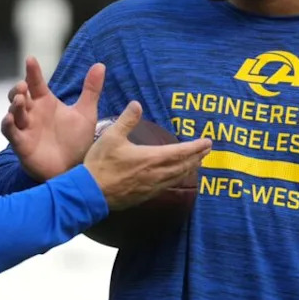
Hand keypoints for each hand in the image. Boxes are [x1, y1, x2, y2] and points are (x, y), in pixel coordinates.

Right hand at [1, 56, 103, 181]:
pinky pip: (10, 132)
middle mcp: (33, 113)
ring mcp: (25, 128)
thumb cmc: (76, 141)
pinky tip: (10, 118)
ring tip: (21, 100)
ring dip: (14, 105)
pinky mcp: (21, 144)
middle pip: (19, 95)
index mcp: (45, 102)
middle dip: (18, 89)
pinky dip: (7, 125)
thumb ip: (91, 90)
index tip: (31, 59)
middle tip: (24, 85)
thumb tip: (100, 65)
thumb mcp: (86, 113)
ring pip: (13, 112)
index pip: (36, 82)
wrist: (74, 169)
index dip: (32, 71)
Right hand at [84, 102, 211, 210]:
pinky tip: (177, 177)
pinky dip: (178, 178)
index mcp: (151, 158)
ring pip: (178, 176)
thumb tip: (136, 104)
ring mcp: (152, 186)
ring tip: (198, 161)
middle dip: (197, 156)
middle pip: (184, 165)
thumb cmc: (100, 164)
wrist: (91, 193)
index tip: (208, 141)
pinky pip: (169, 185)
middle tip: (207, 150)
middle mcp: (156, 174)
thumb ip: (127, 120)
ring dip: (190, 168)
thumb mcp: (112, 136)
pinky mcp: (145, 195)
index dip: (196, 146)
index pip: (181, 151)